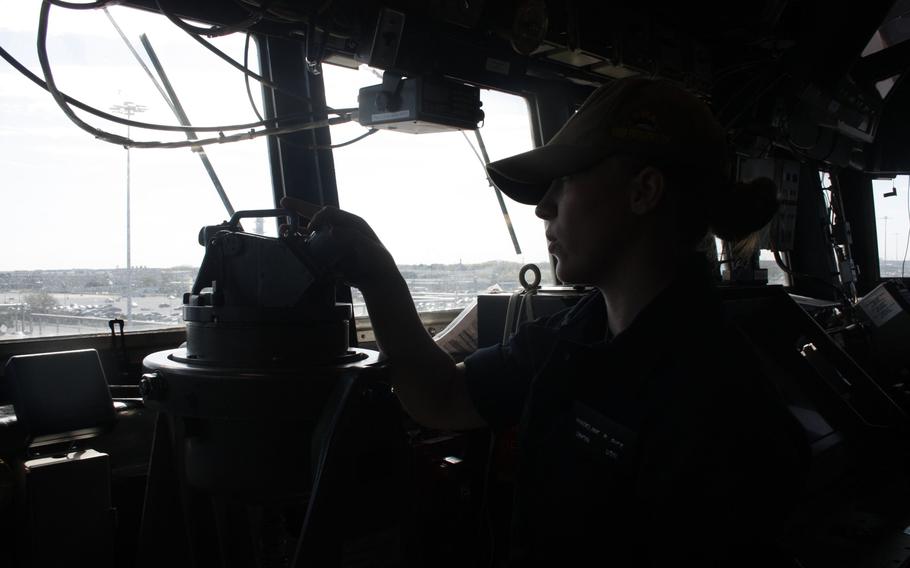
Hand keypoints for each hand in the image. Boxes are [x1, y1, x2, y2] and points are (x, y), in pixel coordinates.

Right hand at [280, 196, 396, 290]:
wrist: (375, 278)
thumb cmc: (376, 260)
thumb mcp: (368, 247)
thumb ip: (352, 237)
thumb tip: (332, 231)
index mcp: (350, 222)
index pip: (329, 213)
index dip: (317, 217)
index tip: (311, 228)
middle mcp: (339, 228)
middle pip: (317, 215)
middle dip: (300, 208)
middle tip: (284, 201)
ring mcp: (333, 241)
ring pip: (312, 231)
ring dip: (297, 228)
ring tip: (282, 228)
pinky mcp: (329, 254)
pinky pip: (312, 246)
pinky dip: (301, 244)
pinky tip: (291, 244)